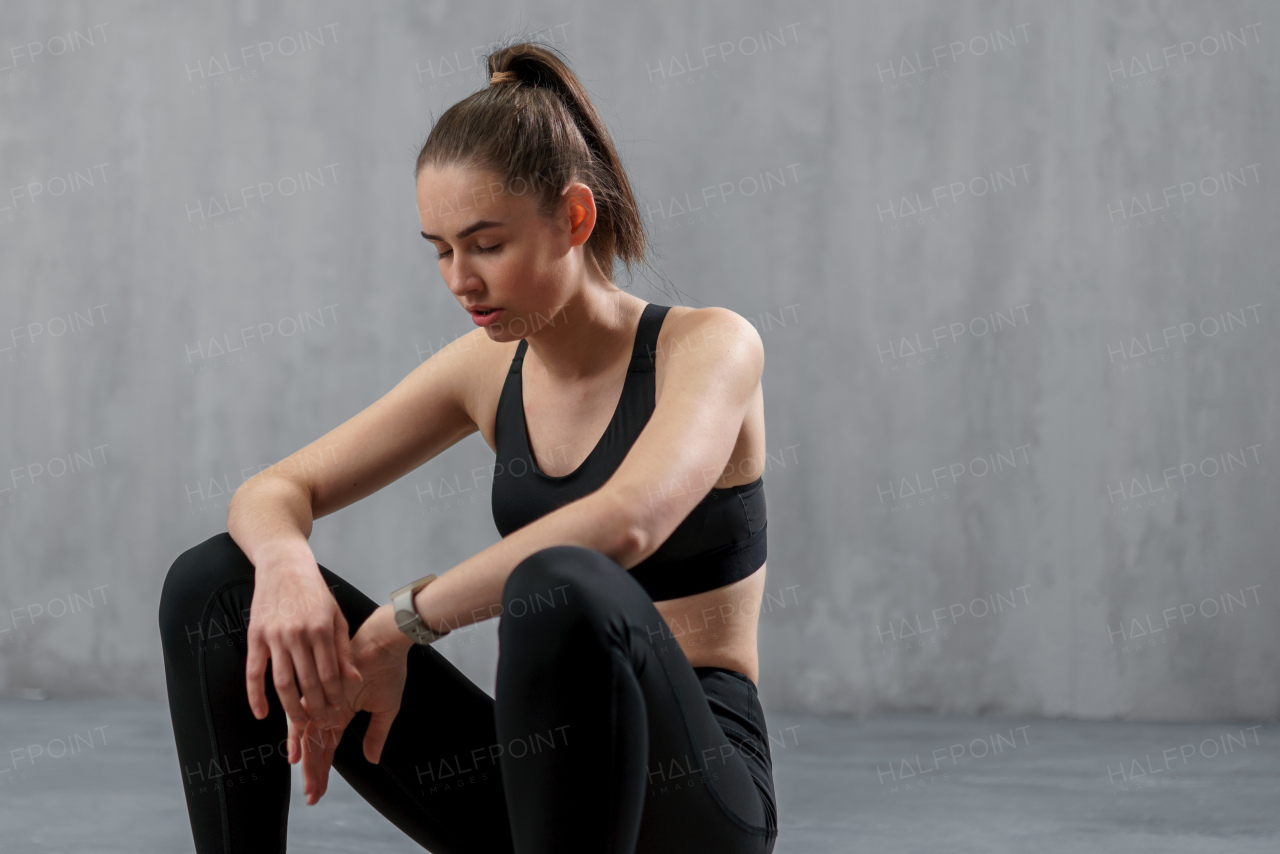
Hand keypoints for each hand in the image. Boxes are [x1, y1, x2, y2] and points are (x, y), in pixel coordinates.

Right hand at [244, 544, 360, 760]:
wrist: (283, 565)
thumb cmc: (315, 591)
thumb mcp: (336, 616)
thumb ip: (344, 649)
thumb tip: (354, 679)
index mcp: (321, 629)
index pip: (329, 674)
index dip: (333, 697)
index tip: (338, 714)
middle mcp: (297, 634)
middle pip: (306, 683)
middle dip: (316, 708)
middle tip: (322, 725)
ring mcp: (274, 636)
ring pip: (281, 682)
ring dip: (289, 708)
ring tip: (299, 724)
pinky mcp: (255, 636)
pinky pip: (253, 672)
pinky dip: (256, 696)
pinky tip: (262, 714)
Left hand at [295, 604, 412, 804]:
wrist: (385, 642)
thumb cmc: (389, 669)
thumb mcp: (387, 708)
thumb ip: (377, 735)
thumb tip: (371, 760)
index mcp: (341, 712)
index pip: (329, 747)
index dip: (323, 770)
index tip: (318, 792)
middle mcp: (328, 708)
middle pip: (315, 745)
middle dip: (313, 772)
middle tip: (311, 796)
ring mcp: (322, 699)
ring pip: (309, 736)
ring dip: (308, 761)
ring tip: (307, 785)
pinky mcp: (319, 689)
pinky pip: (305, 716)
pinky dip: (300, 736)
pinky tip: (298, 756)